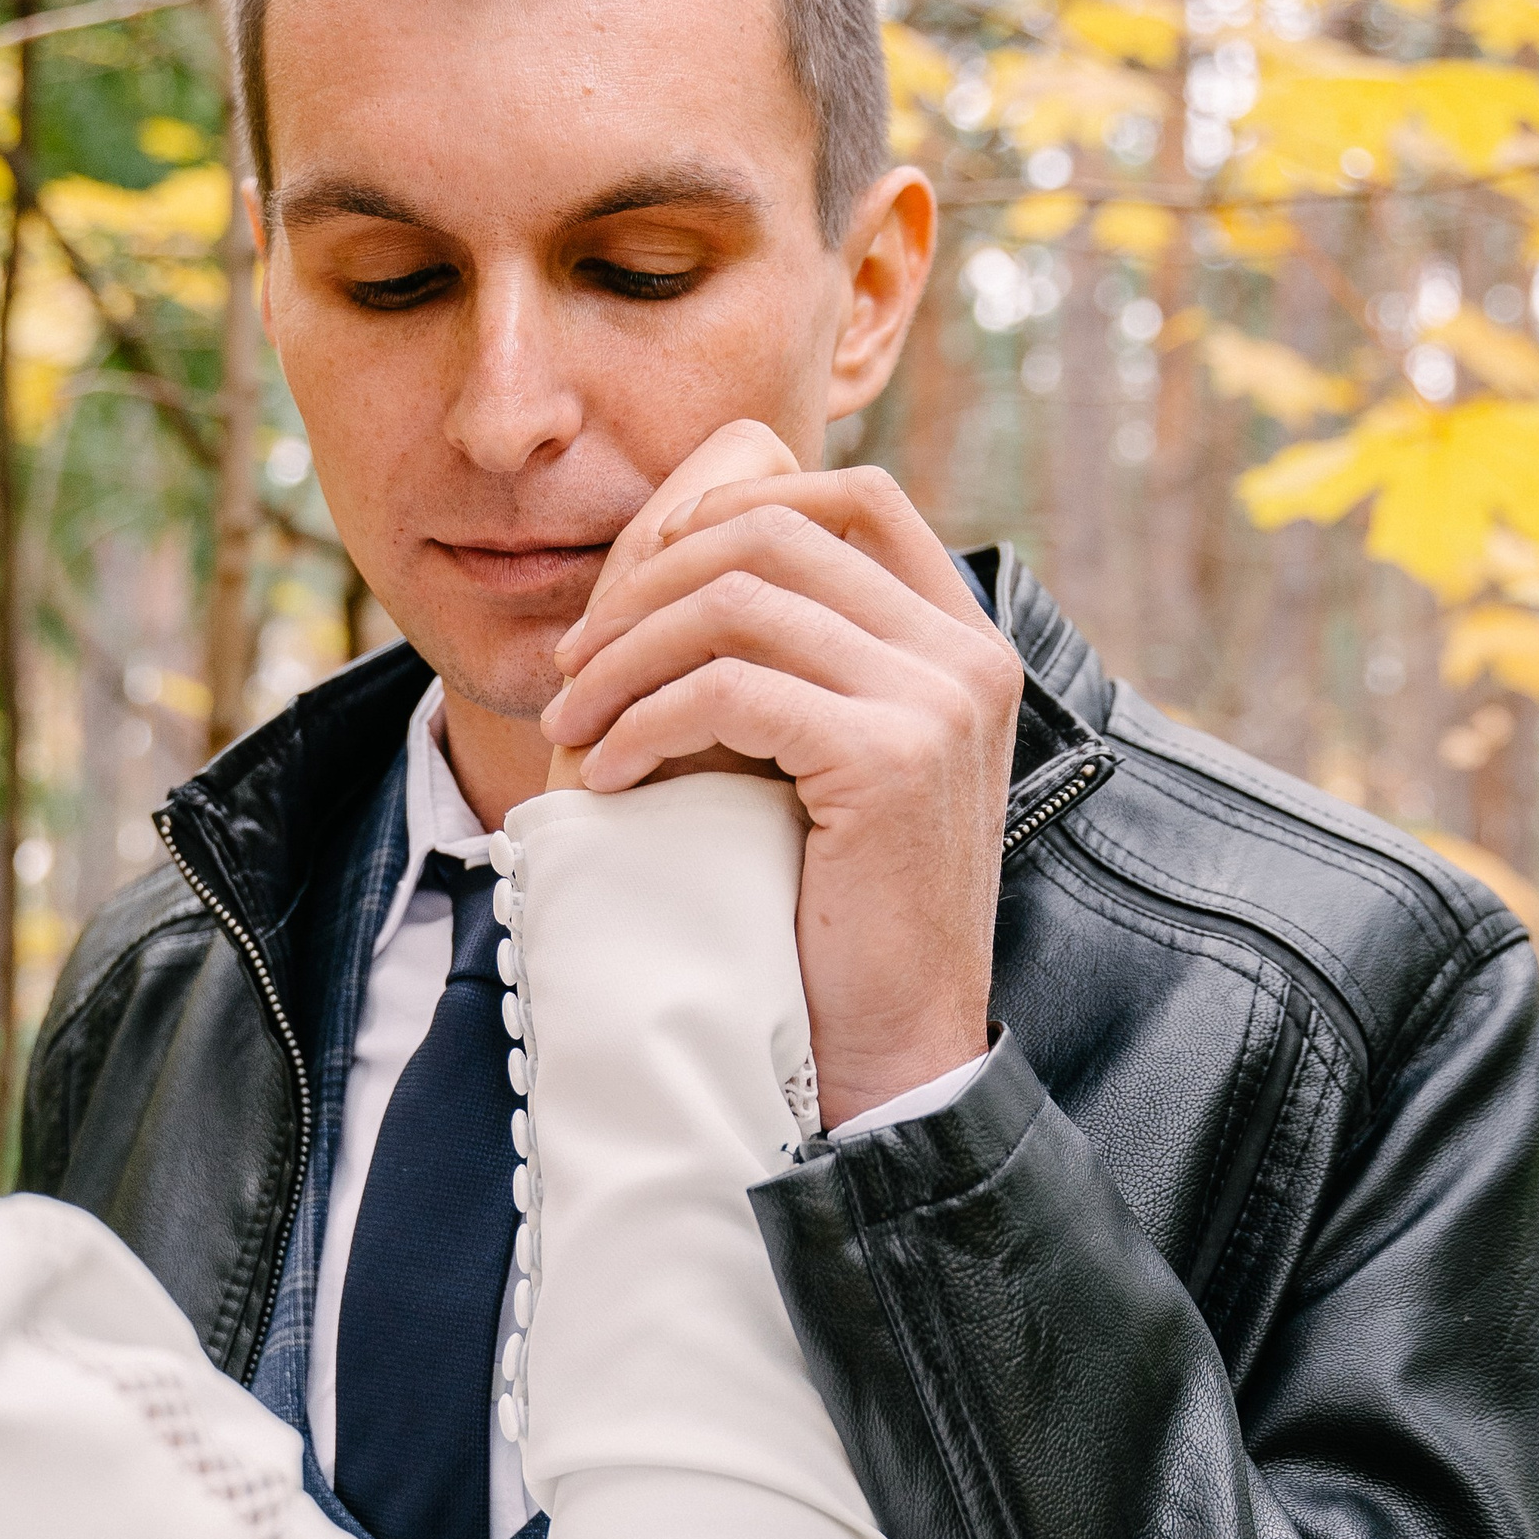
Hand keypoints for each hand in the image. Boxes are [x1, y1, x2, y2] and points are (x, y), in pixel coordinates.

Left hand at [540, 447, 1023, 1124]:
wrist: (884, 1047)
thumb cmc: (824, 901)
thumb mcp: (809, 745)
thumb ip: (783, 644)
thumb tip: (678, 521)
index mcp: (959, 635)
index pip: (852, 492)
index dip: (729, 508)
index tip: (637, 590)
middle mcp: (965, 651)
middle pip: (774, 529)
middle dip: (647, 583)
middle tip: (574, 664)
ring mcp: (939, 700)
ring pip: (738, 600)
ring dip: (626, 656)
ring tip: (573, 725)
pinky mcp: (890, 759)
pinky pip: (729, 690)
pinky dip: (644, 720)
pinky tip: (609, 774)